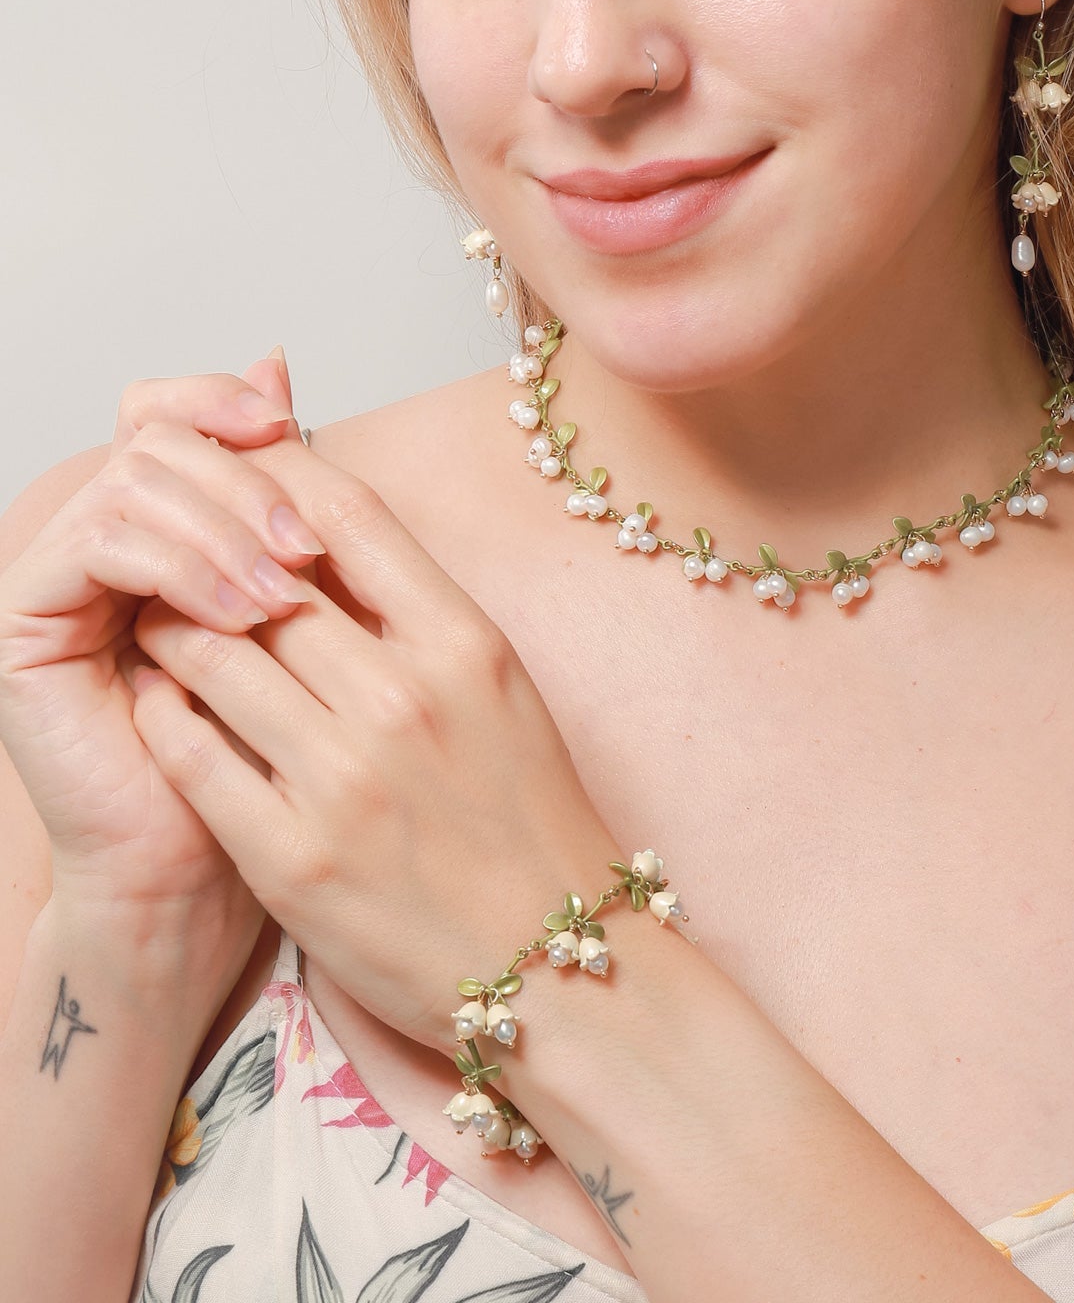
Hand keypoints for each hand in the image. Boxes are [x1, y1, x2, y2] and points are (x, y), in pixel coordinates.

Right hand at [0, 350, 321, 976]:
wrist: (218, 863)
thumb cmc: (277, 741)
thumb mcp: (305, 597)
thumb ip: (287, 489)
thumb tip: (280, 364)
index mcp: (165, 519)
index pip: (172, 409)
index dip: (224, 402)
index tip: (291, 429)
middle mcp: (103, 534)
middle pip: (157, 436)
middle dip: (243, 479)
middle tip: (306, 546)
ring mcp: (60, 572)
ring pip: (132, 481)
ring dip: (222, 528)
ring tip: (286, 594)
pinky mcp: (28, 619)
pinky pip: (97, 540)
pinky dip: (179, 565)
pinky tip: (242, 613)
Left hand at [121, 414, 618, 1052]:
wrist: (553, 961)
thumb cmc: (529, 819)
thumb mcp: (501, 691)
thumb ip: (419, 614)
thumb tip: (325, 541)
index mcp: (467, 647)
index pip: (350, 515)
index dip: (282, 475)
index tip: (246, 471)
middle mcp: (405, 702)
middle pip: (263, 584)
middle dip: (208, 561)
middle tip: (179, 558)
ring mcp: (345, 782)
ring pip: (212, 661)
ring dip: (172, 634)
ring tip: (161, 628)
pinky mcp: (291, 858)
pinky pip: (192, 755)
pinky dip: (163, 717)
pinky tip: (161, 705)